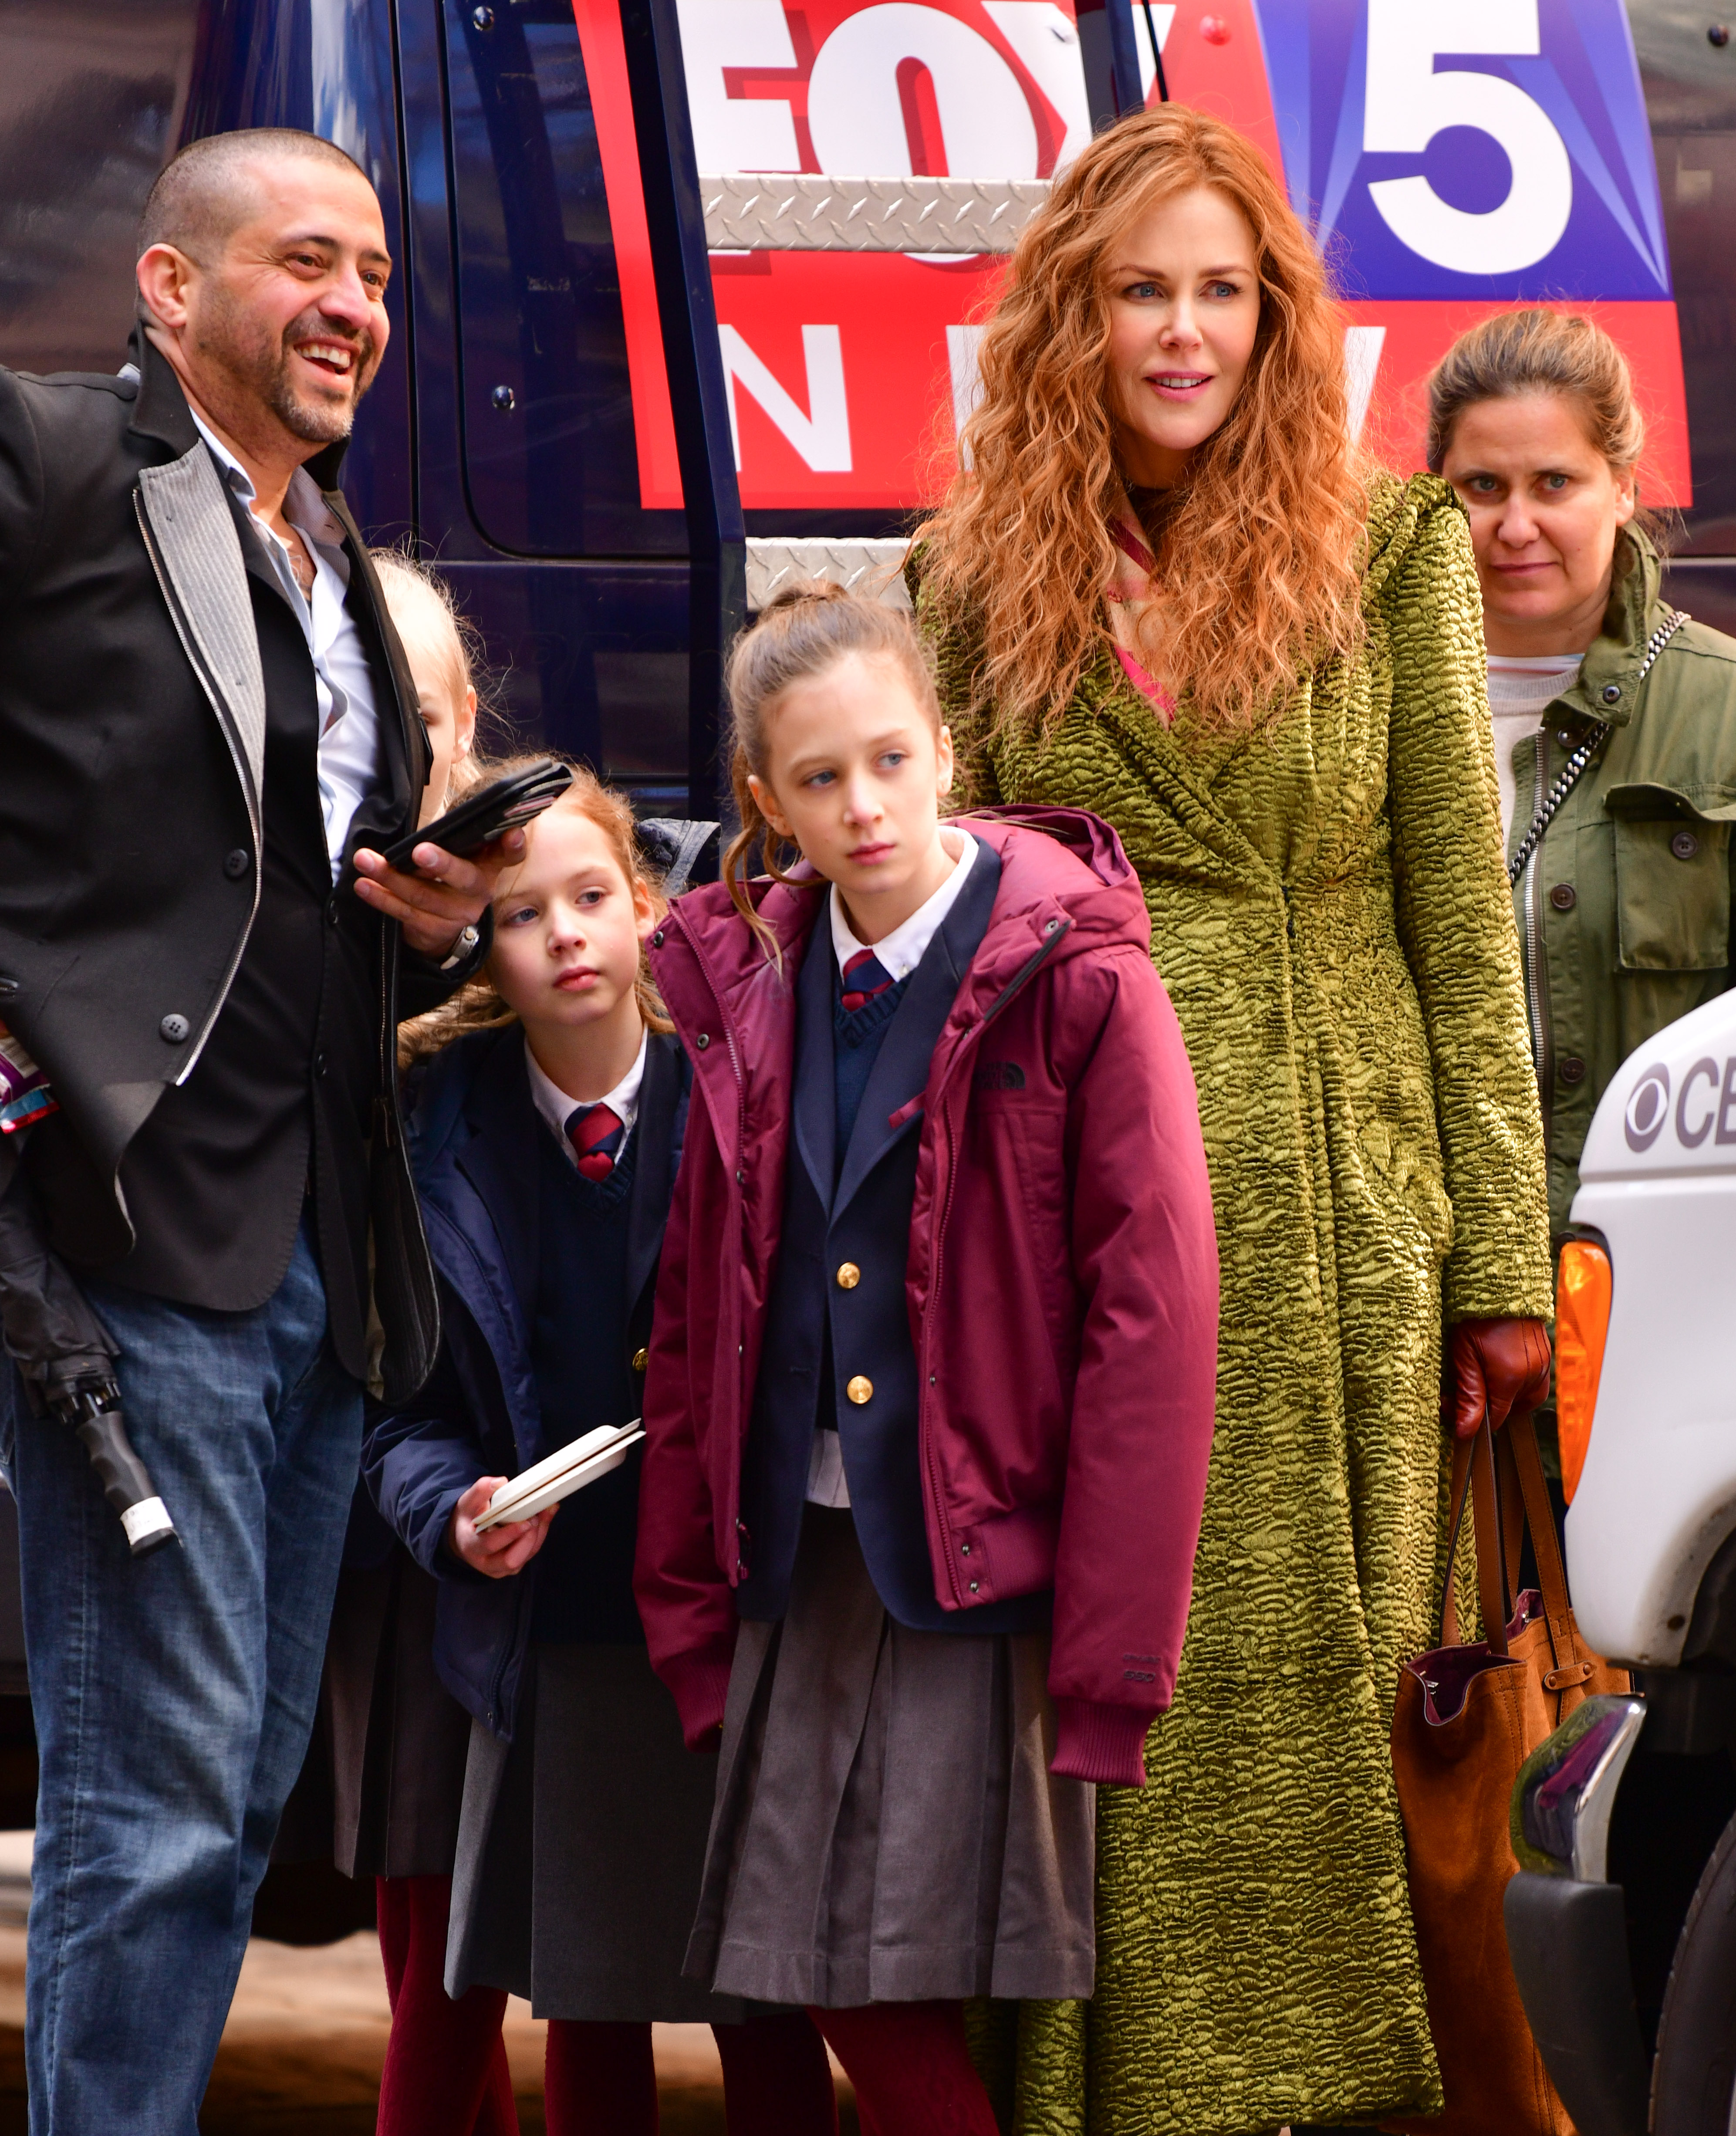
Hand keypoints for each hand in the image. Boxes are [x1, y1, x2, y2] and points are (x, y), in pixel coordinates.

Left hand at [351, 828, 526, 960]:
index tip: (512, 834)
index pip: (508, 855)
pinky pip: (405, 914)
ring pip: (423, 896)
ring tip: (365, 861)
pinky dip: (381, 899)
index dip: (512, 846)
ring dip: (391, 877)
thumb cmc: (448, 876)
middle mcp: (479, 893)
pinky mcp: (435, 931)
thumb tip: (438, 813)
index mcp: (488, 867)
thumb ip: (456, 837)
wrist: (444, 924)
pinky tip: (365, 886)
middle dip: (441, 863)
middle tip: (419, 851)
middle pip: (463, 878)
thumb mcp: (460, 855)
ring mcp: (458, 916)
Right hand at [446, 1474, 555, 1577]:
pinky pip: (531, 1553)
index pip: (490, 1545)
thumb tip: (500, 1482)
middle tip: (535, 1517)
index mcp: (471, 1545)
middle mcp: (485, 1562)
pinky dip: (540, 1535)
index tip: (524, 1521)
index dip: (509, 1534)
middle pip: (511, 1560)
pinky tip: (543, 1517)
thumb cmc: (468, 1518)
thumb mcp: (468, 1501)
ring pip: (525, 1557)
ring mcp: (500, 1567)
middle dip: (528, 1538)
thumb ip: (481, 1490)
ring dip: (538, 1534)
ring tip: (543, 1512)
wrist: (466, 1535)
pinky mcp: (513, 1565)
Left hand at [1443, 1316, 1551, 1440]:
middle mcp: (1534, 1373)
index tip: (1452, 1408)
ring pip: (1525, 1397)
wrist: (1498, 1282)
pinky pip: (1535, 1380)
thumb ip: (1468, 1395)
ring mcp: (1543, 1363)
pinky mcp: (1546, 1354)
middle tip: (1463, 1388)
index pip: (1497, 1417)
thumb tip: (1467, 1432)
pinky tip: (1498, 1367)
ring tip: (1482, 1377)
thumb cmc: (1476, 1315)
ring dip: (1504, 1395)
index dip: (1473, 1418)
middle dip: (1488, 1405)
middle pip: (1512, 1408)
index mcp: (1512, 1376)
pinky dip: (1517, 1382)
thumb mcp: (1463, 1355)